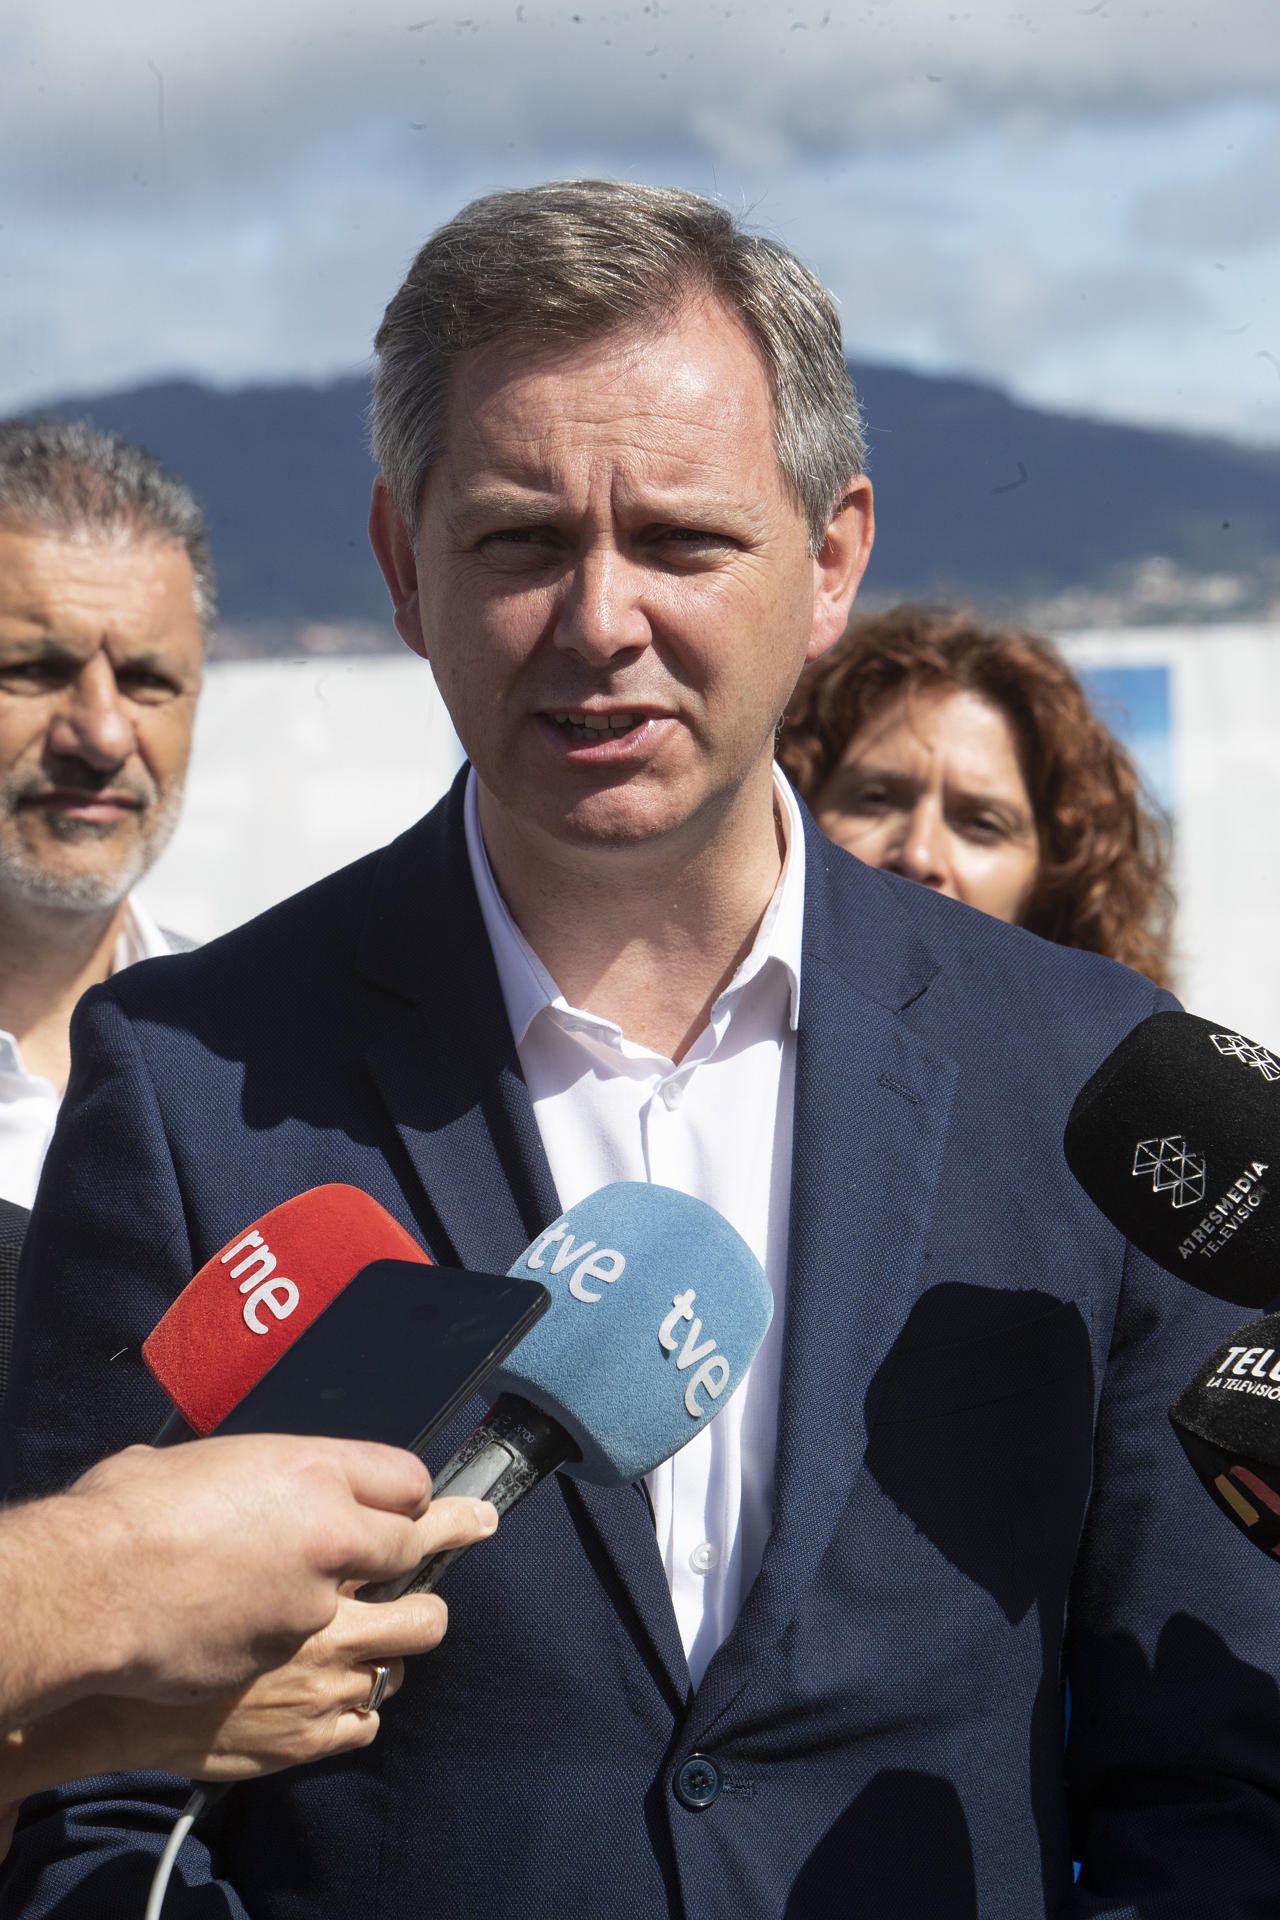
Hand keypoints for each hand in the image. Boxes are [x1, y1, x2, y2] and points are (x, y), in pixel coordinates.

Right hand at [4, 1434, 495, 1724]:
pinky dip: (355, 1704)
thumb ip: (251, 1478)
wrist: (87, 1604)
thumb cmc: (125, 1522)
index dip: (413, 1493)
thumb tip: (250, 1478)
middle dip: (450, 1540)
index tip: (425, 1500)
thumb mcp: (197, 1465)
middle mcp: (337, 1547)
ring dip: (397, 1637)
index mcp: (314, 1478)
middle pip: (426, 1548)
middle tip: (476, 1530)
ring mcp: (328, 1629)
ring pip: (411, 1637)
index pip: (407, 1479)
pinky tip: (335, 1696)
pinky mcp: (307, 1699)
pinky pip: (366, 1710)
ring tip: (391, 1635)